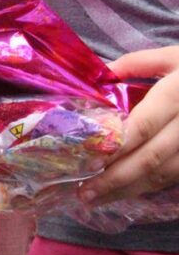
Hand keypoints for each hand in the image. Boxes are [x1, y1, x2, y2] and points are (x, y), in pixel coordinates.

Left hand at [81, 46, 178, 204]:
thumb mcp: (176, 56)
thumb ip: (138, 63)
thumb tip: (100, 75)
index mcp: (178, 94)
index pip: (143, 126)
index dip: (115, 148)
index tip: (87, 161)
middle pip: (151, 157)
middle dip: (116, 179)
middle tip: (84, 193)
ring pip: (166, 174)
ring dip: (131, 189)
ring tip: (98, 198)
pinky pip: (178, 177)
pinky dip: (152, 186)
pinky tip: (128, 191)